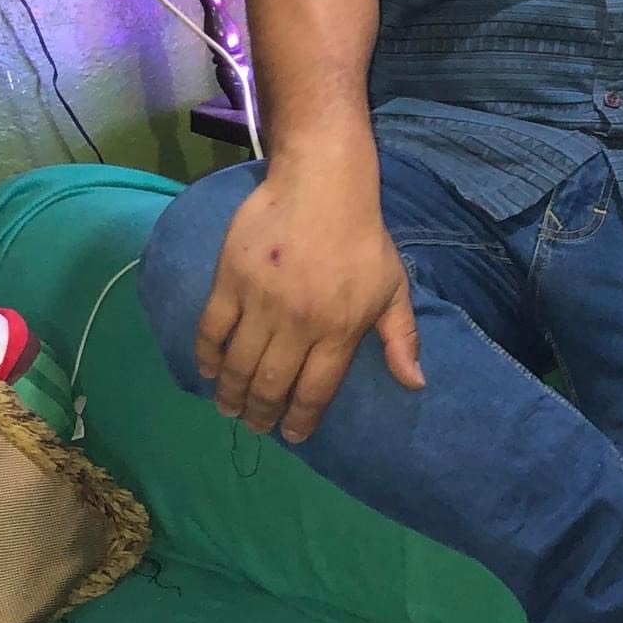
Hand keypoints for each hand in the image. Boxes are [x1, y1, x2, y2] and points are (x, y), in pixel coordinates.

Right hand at [194, 162, 422, 441]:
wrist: (322, 186)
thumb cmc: (363, 240)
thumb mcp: (395, 289)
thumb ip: (401, 339)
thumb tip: (415, 384)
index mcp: (340, 330)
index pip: (316, 390)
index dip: (302, 418)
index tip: (292, 436)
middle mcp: (299, 324)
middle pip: (273, 384)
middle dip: (262, 414)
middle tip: (255, 427)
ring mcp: (260, 303)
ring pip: (239, 364)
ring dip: (232, 394)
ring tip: (230, 409)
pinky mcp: (229, 281)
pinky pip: (211, 330)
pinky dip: (206, 356)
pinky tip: (209, 372)